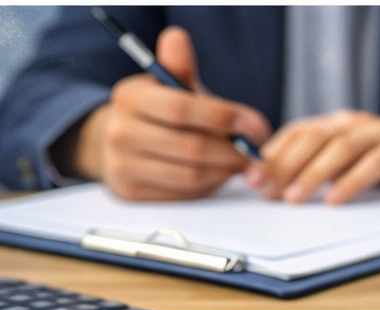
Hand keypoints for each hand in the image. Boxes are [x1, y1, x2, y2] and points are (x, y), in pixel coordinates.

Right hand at [71, 26, 270, 199]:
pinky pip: (184, 195)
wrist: (124, 142)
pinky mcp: (132, 194)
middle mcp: (119, 132)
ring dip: (225, 171)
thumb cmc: (159, 112)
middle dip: (233, 152)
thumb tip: (177, 38)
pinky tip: (218, 174)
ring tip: (239, 162)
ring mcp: (122, 167)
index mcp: (129, 97)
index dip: (224, 118)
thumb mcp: (169, 87)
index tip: (253, 125)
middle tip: (254, 151)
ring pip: (192, 176)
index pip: (182, 108)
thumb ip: (179, 68)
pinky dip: (210, 186)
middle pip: (192, 148)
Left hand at [245, 110, 379, 203]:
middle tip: (265, 191)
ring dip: (312, 174)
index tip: (251, 181)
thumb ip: (319, 168)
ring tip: (293, 199)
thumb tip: (274, 187)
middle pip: (314, 138)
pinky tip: (335, 200)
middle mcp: (355, 123)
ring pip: (340, 148)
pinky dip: (351, 182)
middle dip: (284, 165)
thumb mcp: (349, 165)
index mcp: (337, 124)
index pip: (297, 133)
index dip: (272, 155)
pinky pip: (373, 164)